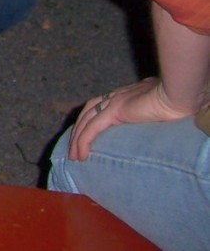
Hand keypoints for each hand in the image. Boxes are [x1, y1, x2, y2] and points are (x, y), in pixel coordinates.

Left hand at [68, 78, 191, 160]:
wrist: (179, 95)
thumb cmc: (178, 104)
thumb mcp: (161, 110)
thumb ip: (153, 116)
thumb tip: (158, 124)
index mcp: (126, 95)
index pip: (101, 106)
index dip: (90, 120)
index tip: (85, 135)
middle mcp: (116, 96)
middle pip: (88, 112)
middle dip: (79, 130)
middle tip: (73, 149)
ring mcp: (114, 101)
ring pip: (86, 121)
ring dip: (77, 139)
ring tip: (74, 156)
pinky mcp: (115, 110)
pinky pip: (93, 128)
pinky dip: (84, 141)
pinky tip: (81, 154)